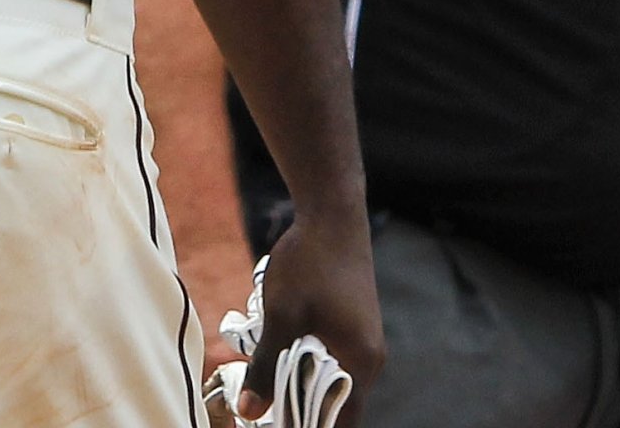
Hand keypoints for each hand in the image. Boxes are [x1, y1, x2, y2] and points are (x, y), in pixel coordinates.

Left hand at [238, 214, 383, 415]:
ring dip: (300, 384)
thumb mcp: (281, 317)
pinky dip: (307, 364)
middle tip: (264, 407)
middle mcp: (369, 355)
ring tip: (267, 380)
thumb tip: (250, 411)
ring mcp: (364, 339)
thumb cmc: (310, 263)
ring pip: (332, 379)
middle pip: (337, 404)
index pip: (342, 421)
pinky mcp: (354, 325)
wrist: (332, 213)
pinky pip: (333, 359)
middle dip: (301, 410)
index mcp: (360, 360)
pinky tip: (280, 352)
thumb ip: (266, 367)